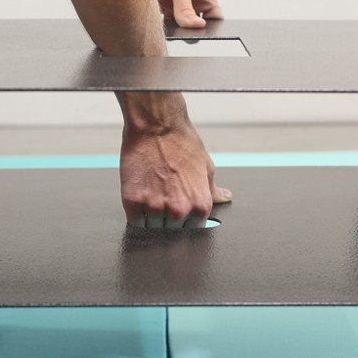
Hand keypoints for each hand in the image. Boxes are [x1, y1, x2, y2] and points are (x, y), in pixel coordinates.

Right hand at [118, 93, 231, 227]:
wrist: (156, 125)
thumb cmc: (182, 142)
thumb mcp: (206, 166)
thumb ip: (213, 190)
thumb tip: (224, 198)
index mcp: (200, 205)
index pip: (193, 229)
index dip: (185, 221)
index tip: (179, 212)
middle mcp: (178, 210)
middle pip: (171, 232)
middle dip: (168, 220)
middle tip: (163, 198)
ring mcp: (154, 207)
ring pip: (151, 229)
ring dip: (151, 218)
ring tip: (152, 195)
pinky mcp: (132, 201)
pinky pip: (134, 221)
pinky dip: (136, 214)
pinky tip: (139, 198)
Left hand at [150, 0, 223, 27]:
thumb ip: (186, 10)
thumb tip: (198, 26)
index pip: (215, 18)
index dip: (213, 28)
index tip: (203, 35)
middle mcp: (193, 2)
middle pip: (197, 25)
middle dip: (192, 32)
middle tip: (184, 34)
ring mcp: (179, 6)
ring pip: (182, 26)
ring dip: (177, 30)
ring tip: (172, 30)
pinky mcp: (164, 9)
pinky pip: (168, 23)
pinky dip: (166, 28)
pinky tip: (162, 28)